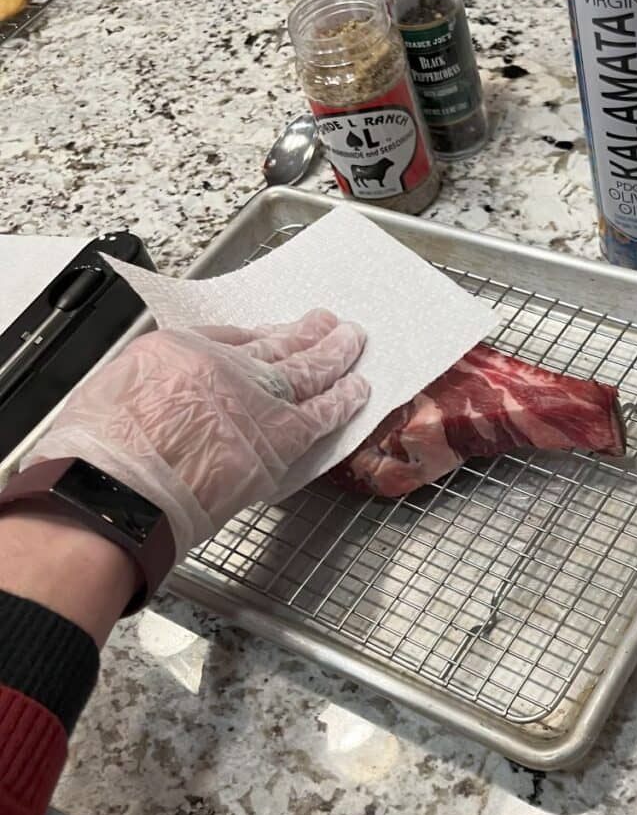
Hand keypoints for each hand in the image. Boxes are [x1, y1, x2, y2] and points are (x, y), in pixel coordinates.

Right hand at [23, 309, 368, 563]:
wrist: (113, 492)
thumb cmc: (98, 454)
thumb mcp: (113, 388)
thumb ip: (156, 381)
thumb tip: (174, 390)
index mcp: (183, 348)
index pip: (233, 335)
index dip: (259, 336)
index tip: (272, 333)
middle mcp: (227, 365)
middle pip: (278, 345)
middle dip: (306, 333)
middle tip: (327, 321)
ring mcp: (257, 399)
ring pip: (309, 369)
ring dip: (335, 353)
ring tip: (353, 340)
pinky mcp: (279, 437)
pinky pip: (323, 412)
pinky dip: (345, 399)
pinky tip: (360, 388)